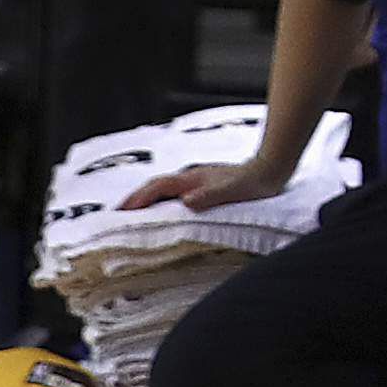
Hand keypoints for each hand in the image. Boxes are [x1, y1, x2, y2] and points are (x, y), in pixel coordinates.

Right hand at [120, 155, 284, 211]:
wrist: (271, 171)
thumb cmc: (252, 182)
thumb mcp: (231, 191)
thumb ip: (209, 195)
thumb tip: (187, 201)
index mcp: (191, 179)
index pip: (157, 188)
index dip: (138, 199)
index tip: (121, 212)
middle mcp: (190, 179)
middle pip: (154, 188)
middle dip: (134, 200)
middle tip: (115, 216)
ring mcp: (195, 182)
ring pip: (163, 190)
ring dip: (146, 201)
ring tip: (131, 216)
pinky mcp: (203, 187)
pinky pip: (173, 195)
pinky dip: (161, 203)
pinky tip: (161, 212)